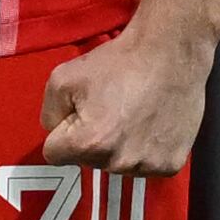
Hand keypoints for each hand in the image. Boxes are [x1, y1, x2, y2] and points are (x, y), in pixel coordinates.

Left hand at [40, 19, 214, 176]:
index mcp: (89, 143)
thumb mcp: (62, 78)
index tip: (76, 117)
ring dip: (118, 147)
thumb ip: (49, 112)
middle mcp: (119, 162)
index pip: (54, 155)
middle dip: (89, 140)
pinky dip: (144, 149)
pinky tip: (148, 125)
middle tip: (106, 111)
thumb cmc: (119, 63)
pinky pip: (144, 165)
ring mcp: (147, 165)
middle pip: (87, 161)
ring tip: (130, 116)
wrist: (170, 54)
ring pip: (116, 165)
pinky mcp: (171, 165)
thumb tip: (54, 130)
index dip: (61, 133)